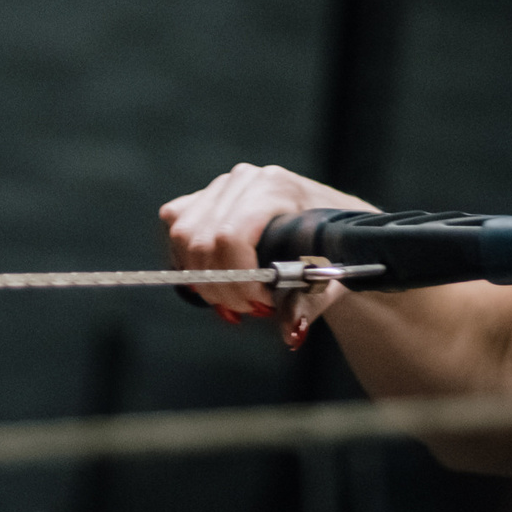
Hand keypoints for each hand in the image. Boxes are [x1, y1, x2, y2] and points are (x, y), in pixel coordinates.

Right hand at [159, 162, 372, 340]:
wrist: (335, 229)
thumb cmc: (335, 250)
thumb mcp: (330, 277)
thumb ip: (308, 304)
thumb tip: (291, 332)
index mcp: (276, 187)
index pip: (229, 235)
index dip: (236, 279)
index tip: (259, 303)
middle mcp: (244, 179)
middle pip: (201, 240)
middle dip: (220, 287)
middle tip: (247, 308)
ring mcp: (221, 186)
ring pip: (182, 235)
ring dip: (201, 279)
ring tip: (233, 298)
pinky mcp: (203, 198)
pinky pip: (176, 230)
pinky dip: (187, 263)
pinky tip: (214, 280)